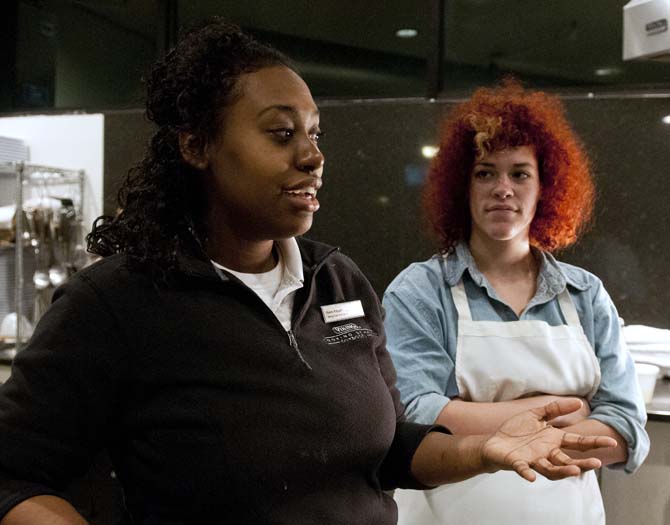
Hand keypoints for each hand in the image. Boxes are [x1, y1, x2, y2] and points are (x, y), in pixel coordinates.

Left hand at [481, 398, 615, 481]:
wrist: (495, 442)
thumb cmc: (517, 430)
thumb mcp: (537, 415)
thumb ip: (556, 409)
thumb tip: (578, 402)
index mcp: (553, 440)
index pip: (578, 442)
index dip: (594, 443)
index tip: (612, 441)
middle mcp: (547, 453)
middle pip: (568, 460)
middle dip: (582, 463)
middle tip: (597, 464)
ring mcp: (532, 460)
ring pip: (551, 469)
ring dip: (562, 470)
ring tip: (574, 470)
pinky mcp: (517, 463)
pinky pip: (523, 469)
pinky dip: (527, 473)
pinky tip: (532, 477)